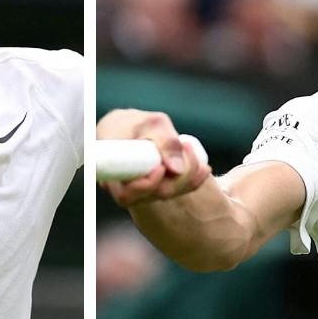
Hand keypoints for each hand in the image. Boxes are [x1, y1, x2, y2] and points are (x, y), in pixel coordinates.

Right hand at [96, 109, 211, 207]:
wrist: (129, 127)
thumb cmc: (135, 123)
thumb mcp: (151, 124)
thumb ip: (165, 143)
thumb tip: (177, 170)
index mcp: (113, 175)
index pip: (127, 194)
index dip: (146, 185)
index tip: (160, 167)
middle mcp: (127, 189)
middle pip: (153, 195)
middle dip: (176, 177)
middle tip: (186, 149)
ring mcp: (143, 192)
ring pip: (167, 194)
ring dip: (188, 178)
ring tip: (197, 156)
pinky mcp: (157, 189)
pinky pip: (175, 191)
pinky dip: (192, 181)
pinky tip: (204, 168)